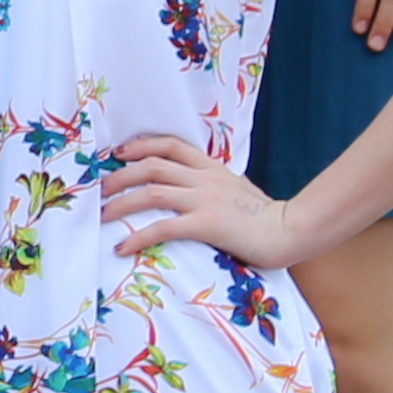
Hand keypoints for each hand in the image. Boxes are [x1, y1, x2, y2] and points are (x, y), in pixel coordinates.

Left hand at [102, 129, 310, 268]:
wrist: (291, 231)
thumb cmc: (264, 215)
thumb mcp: (237, 188)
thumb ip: (212, 183)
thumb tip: (190, 187)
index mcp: (211, 168)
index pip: (170, 145)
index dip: (140, 146)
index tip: (118, 154)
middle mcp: (205, 178)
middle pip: (152, 165)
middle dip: (120, 175)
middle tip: (100, 190)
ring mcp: (205, 199)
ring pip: (152, 191)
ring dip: (121, 203)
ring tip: (103, 216)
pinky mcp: (207, 224)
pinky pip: (164, 227)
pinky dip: (139, 236)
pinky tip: (123, 247)